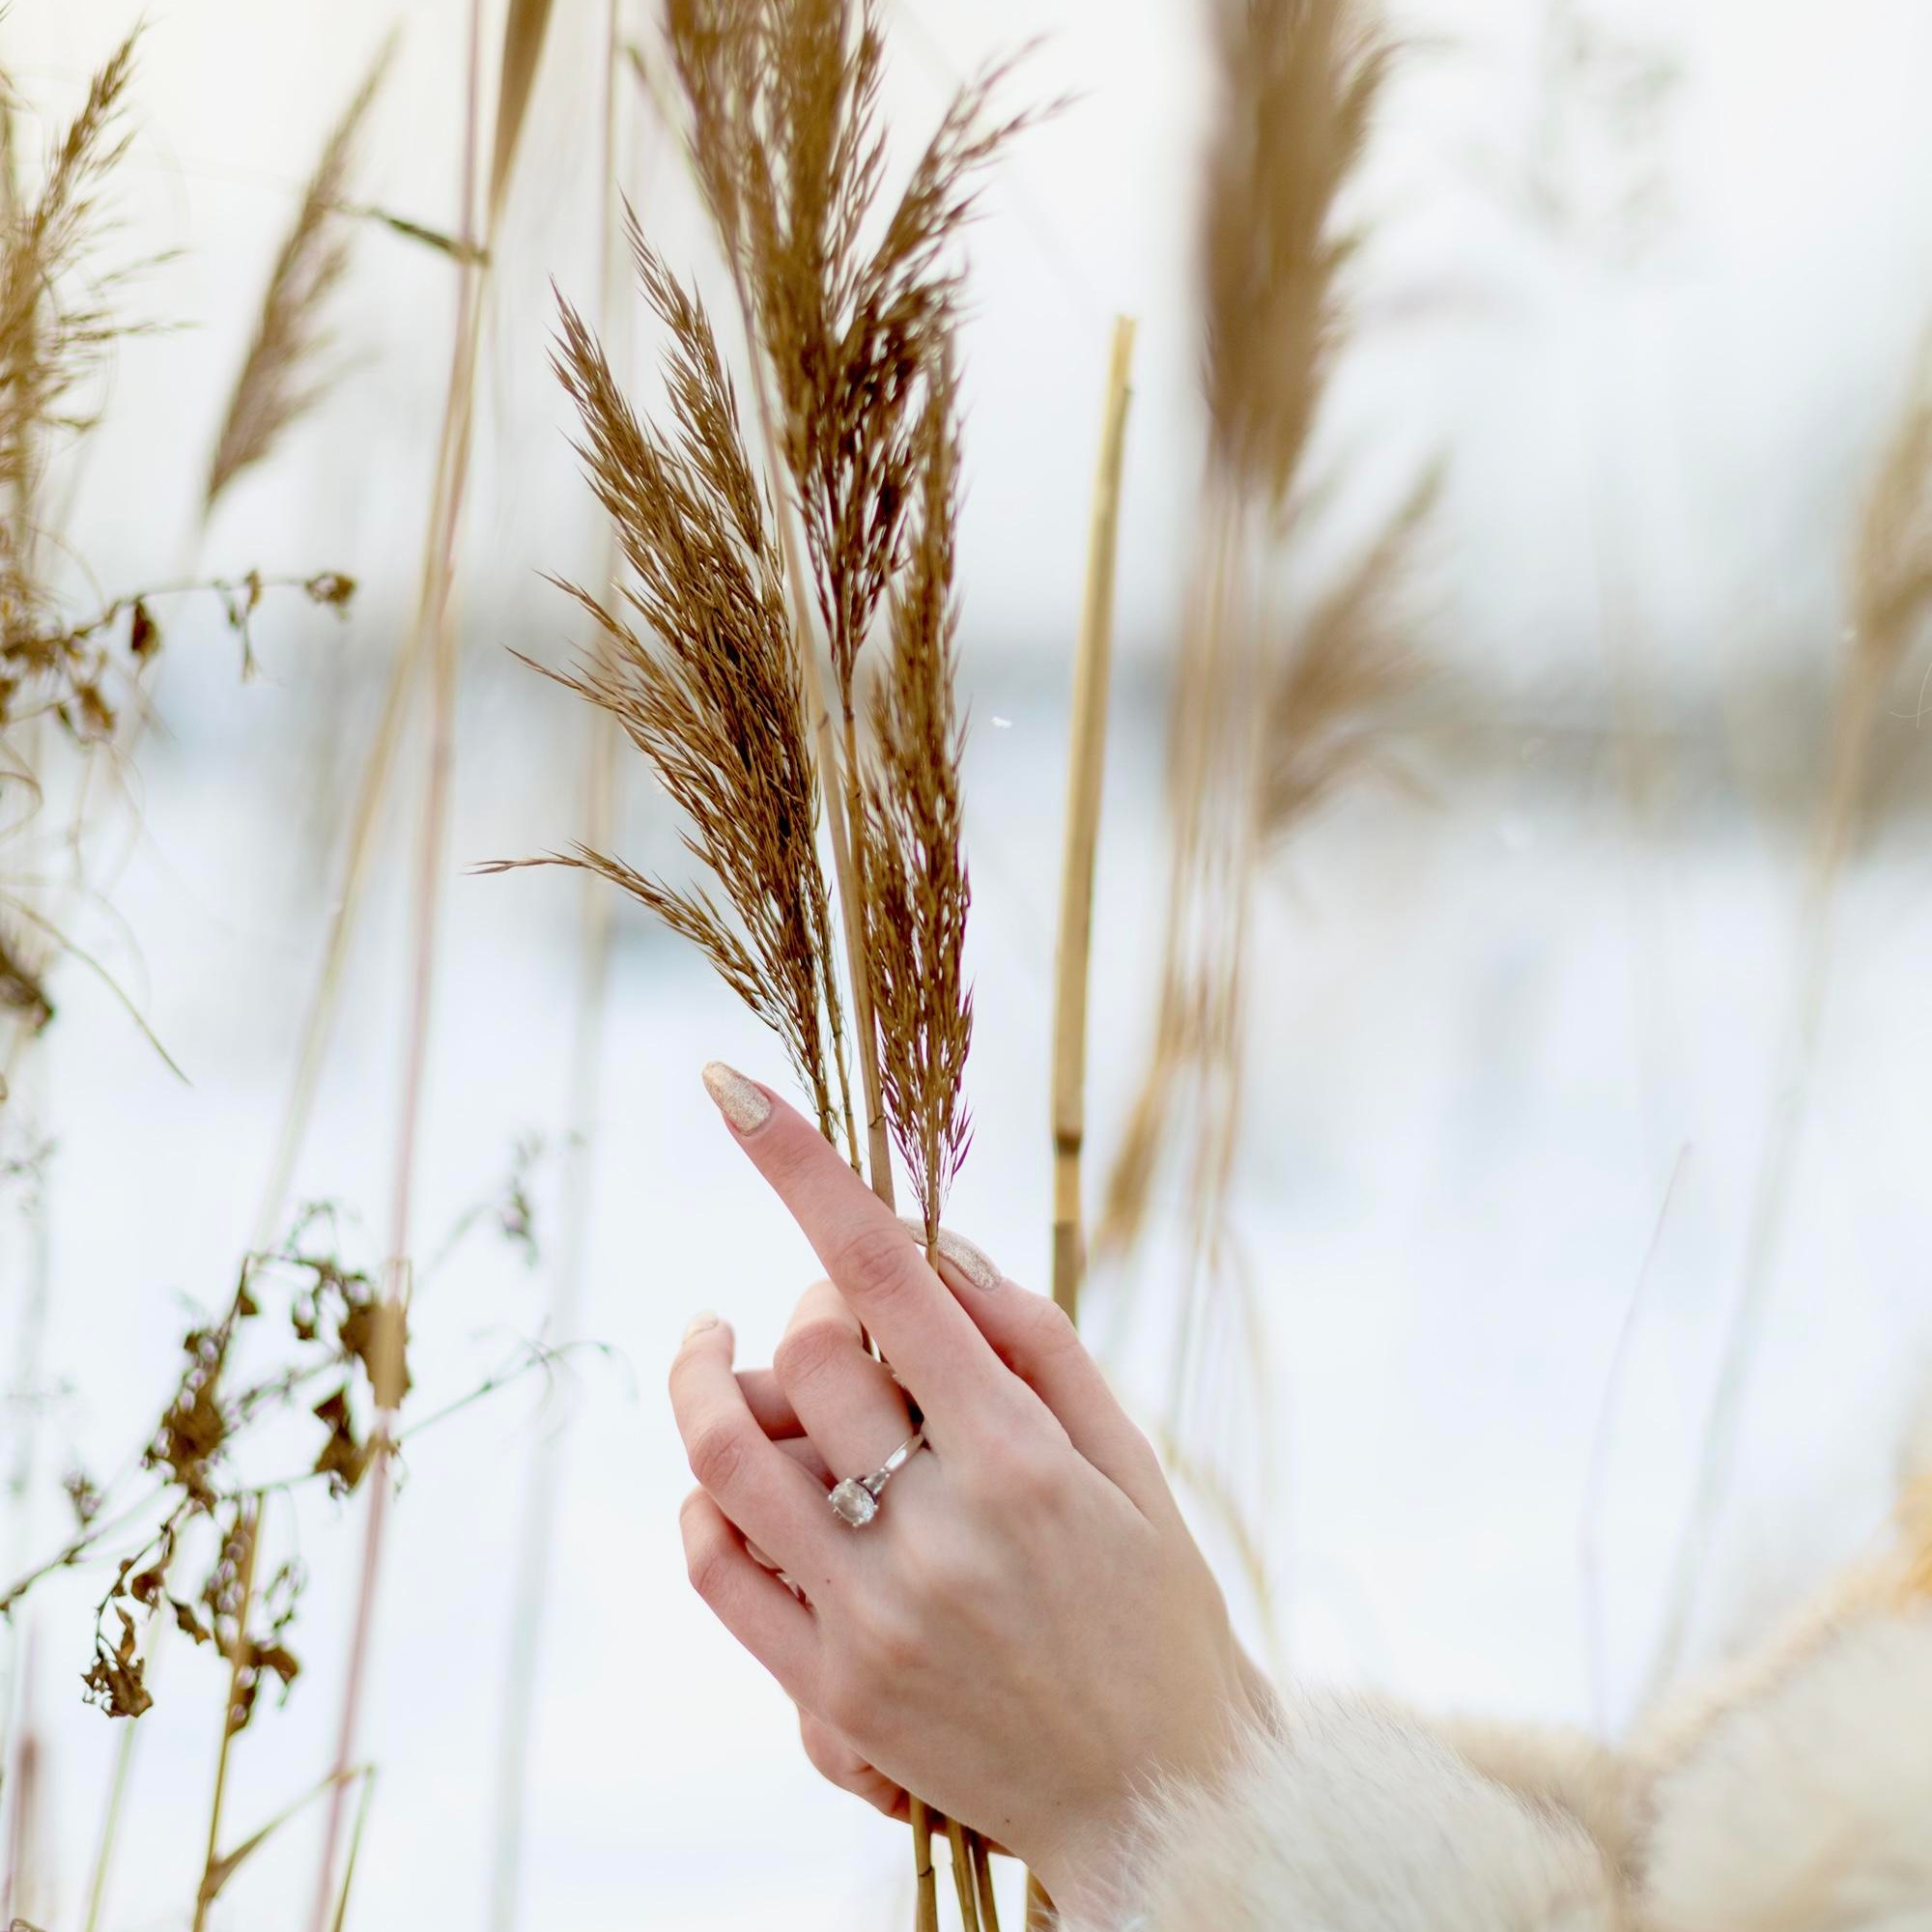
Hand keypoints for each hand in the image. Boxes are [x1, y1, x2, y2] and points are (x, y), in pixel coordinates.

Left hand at [669, 1063, 1260, 1920]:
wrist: (1161, 1805)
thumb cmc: (1160, 1614)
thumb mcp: (1132, 1465)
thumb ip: (1036, 1344)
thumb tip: (930, 1247)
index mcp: (1021, 1461)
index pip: (889, 1278)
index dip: (804, 1169)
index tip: (732, 1092)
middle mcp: (935, 1532)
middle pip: (803, 1352)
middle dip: (801, 1298)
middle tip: (830, 1305)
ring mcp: (869, 1618)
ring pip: (725, 1456)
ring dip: (703, 1377)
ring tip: (714, 1345)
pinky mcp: (828, 1694)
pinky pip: (716, 1570)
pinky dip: (704, 1498)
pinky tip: (733, 1472)